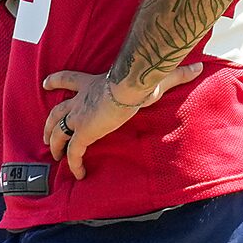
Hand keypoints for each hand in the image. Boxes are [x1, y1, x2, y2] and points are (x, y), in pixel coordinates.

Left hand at [39, 65, 197, 175]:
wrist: (129, 86)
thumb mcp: (155, 78)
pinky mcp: (83, 133)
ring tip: (53, 155)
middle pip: (56, 112)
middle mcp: (80, 101)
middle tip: (45, 133)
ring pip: (57, 133)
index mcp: (91, 84)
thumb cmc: (139, 80)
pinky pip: (74, 153)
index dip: (56, 81)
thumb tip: (198, 68)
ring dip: (53, 144)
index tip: (46, 84)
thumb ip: (175, 75)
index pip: (68, 79)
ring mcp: (79, 118)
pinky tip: (77, 174)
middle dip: (48, 123)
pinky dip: (73, 164)